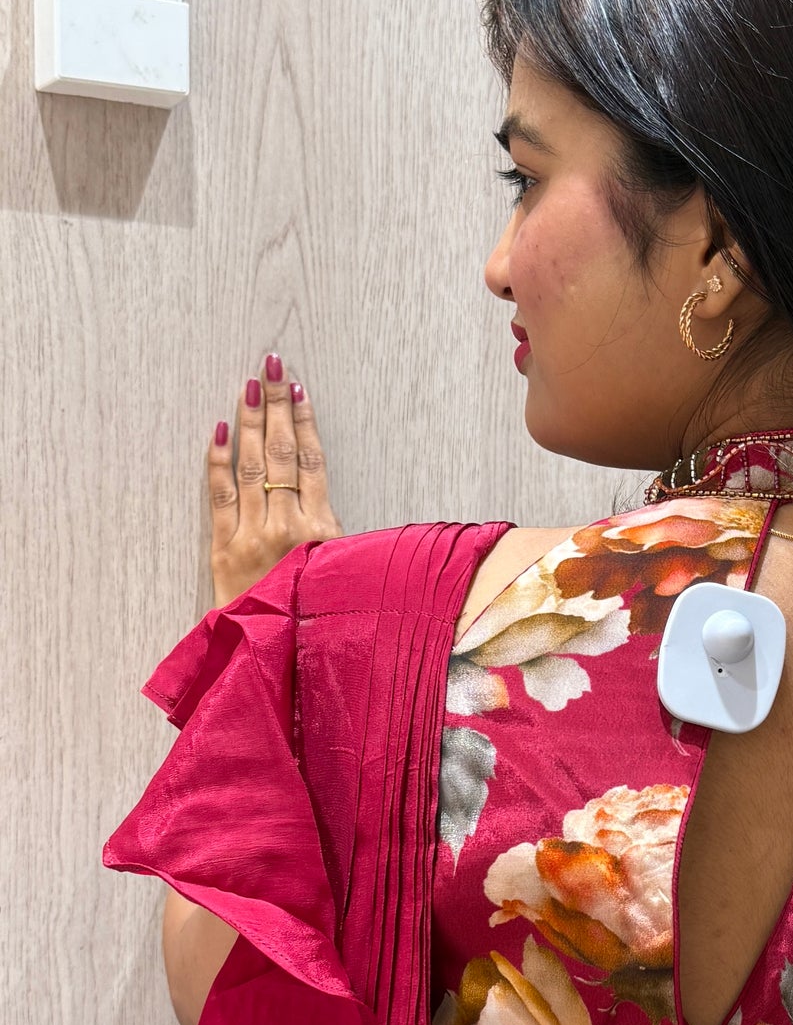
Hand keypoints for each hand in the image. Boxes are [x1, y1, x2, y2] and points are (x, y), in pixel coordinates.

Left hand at [207, 354, 342, 606]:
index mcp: (320, 534)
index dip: (305, 423)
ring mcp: (252, 536)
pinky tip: (219, 432)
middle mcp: (285, 528)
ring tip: (250, 385)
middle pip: (282, 454)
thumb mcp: (342, 578)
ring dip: (251, 422)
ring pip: (252, 467)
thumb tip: (330, 500)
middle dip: (276, 405)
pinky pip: (220, 496)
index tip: (299, 390)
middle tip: (272, 366)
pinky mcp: (224, 549)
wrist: (276, 659)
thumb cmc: (314, 619)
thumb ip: (335, 539)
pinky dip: (219, 462)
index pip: (311, 463)